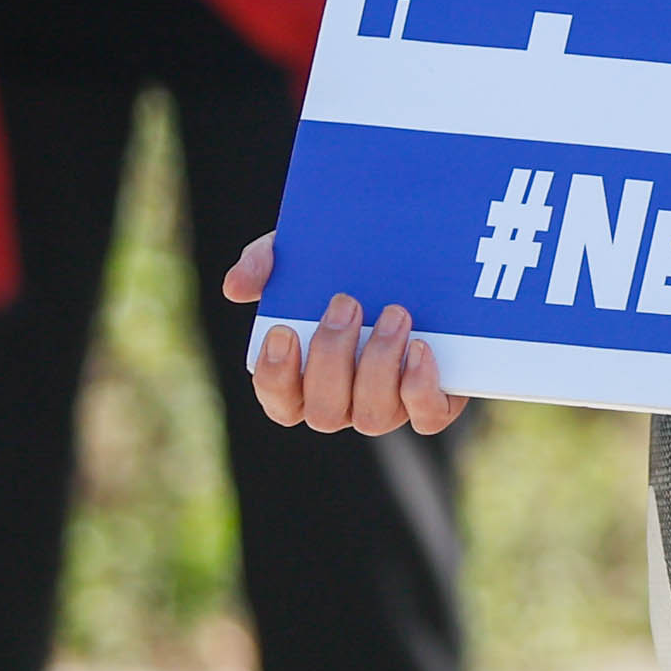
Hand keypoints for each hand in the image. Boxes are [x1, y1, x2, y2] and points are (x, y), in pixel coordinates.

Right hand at [221, 230, 469, 434]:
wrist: (426, 258)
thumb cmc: (354, 267)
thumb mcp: (305, 253)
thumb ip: (265, 262)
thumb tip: (236, 286)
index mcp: (307, 379)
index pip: (280, 402)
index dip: (275, 376)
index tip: (282, 331)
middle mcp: (345, 402)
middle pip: (324, 412)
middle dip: (332, 358)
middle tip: (347, 303)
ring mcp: (389, 407)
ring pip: (372, 417)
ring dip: (378, 365)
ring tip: (394, 314)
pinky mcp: (434, 401)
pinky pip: (426, 417)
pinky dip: (420, 388)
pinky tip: (420, 348)